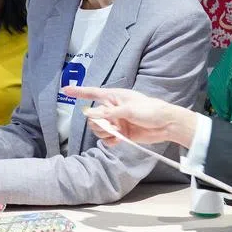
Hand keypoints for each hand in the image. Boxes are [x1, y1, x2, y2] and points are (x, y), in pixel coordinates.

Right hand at [61, 86, 198, 147]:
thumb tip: (89, 113)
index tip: (65, 90)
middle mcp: (112, 109)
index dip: (79, 92)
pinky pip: (107, 139)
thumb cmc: (150, 110)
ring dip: (105, 133)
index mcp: (114, 97)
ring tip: (117, 134)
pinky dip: (110, 141)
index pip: (92, 93)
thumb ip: (109, 113)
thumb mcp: (129, 110)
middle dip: (99, 124)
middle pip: (93, 117)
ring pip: (98, 129)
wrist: (166, 125)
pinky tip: (117, 141)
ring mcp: (116, 122)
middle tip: (111, 126)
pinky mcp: (121, 133)